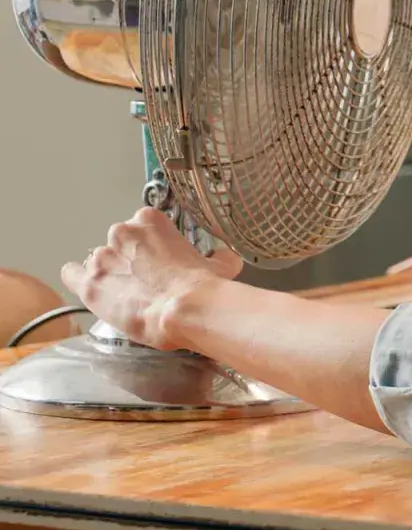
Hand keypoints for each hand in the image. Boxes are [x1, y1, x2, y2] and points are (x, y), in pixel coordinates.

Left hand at [61, 207, 243, 350]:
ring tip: (126, 294)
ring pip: (98, 261)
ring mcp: (101, 258)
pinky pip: (71, 274)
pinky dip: (78, 279)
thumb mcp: (221, 263)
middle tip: (145, 280)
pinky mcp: (89, 284)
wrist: (185, 309)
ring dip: (110, 274)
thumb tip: (223, 257)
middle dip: (129, 260)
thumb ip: (218, 255)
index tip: (158, 262)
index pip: (141, 227)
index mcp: (150, 220)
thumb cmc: (203, 285)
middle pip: (119, 243)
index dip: (150, 247)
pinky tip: (90, 288)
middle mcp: (121, 232)